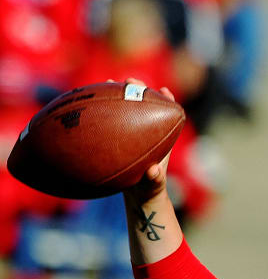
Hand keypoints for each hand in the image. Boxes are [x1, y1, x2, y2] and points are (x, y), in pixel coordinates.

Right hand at [114, 78, 175, 203]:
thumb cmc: (151, 190)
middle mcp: (147, 134)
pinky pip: (111, 123)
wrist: (140, 198)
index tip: (163, 90)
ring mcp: (132, 135)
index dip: (167, 102)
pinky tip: (87, 104)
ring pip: (127, 111)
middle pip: (145, 107)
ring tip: (109, 82)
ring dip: (119, 96)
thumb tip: (153, 170)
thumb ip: (155, 179)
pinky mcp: (119, 140)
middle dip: (139, 91)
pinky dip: (102, 113)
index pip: (168, 117)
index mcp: (162, 141)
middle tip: (130, 80)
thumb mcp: (153, 186)